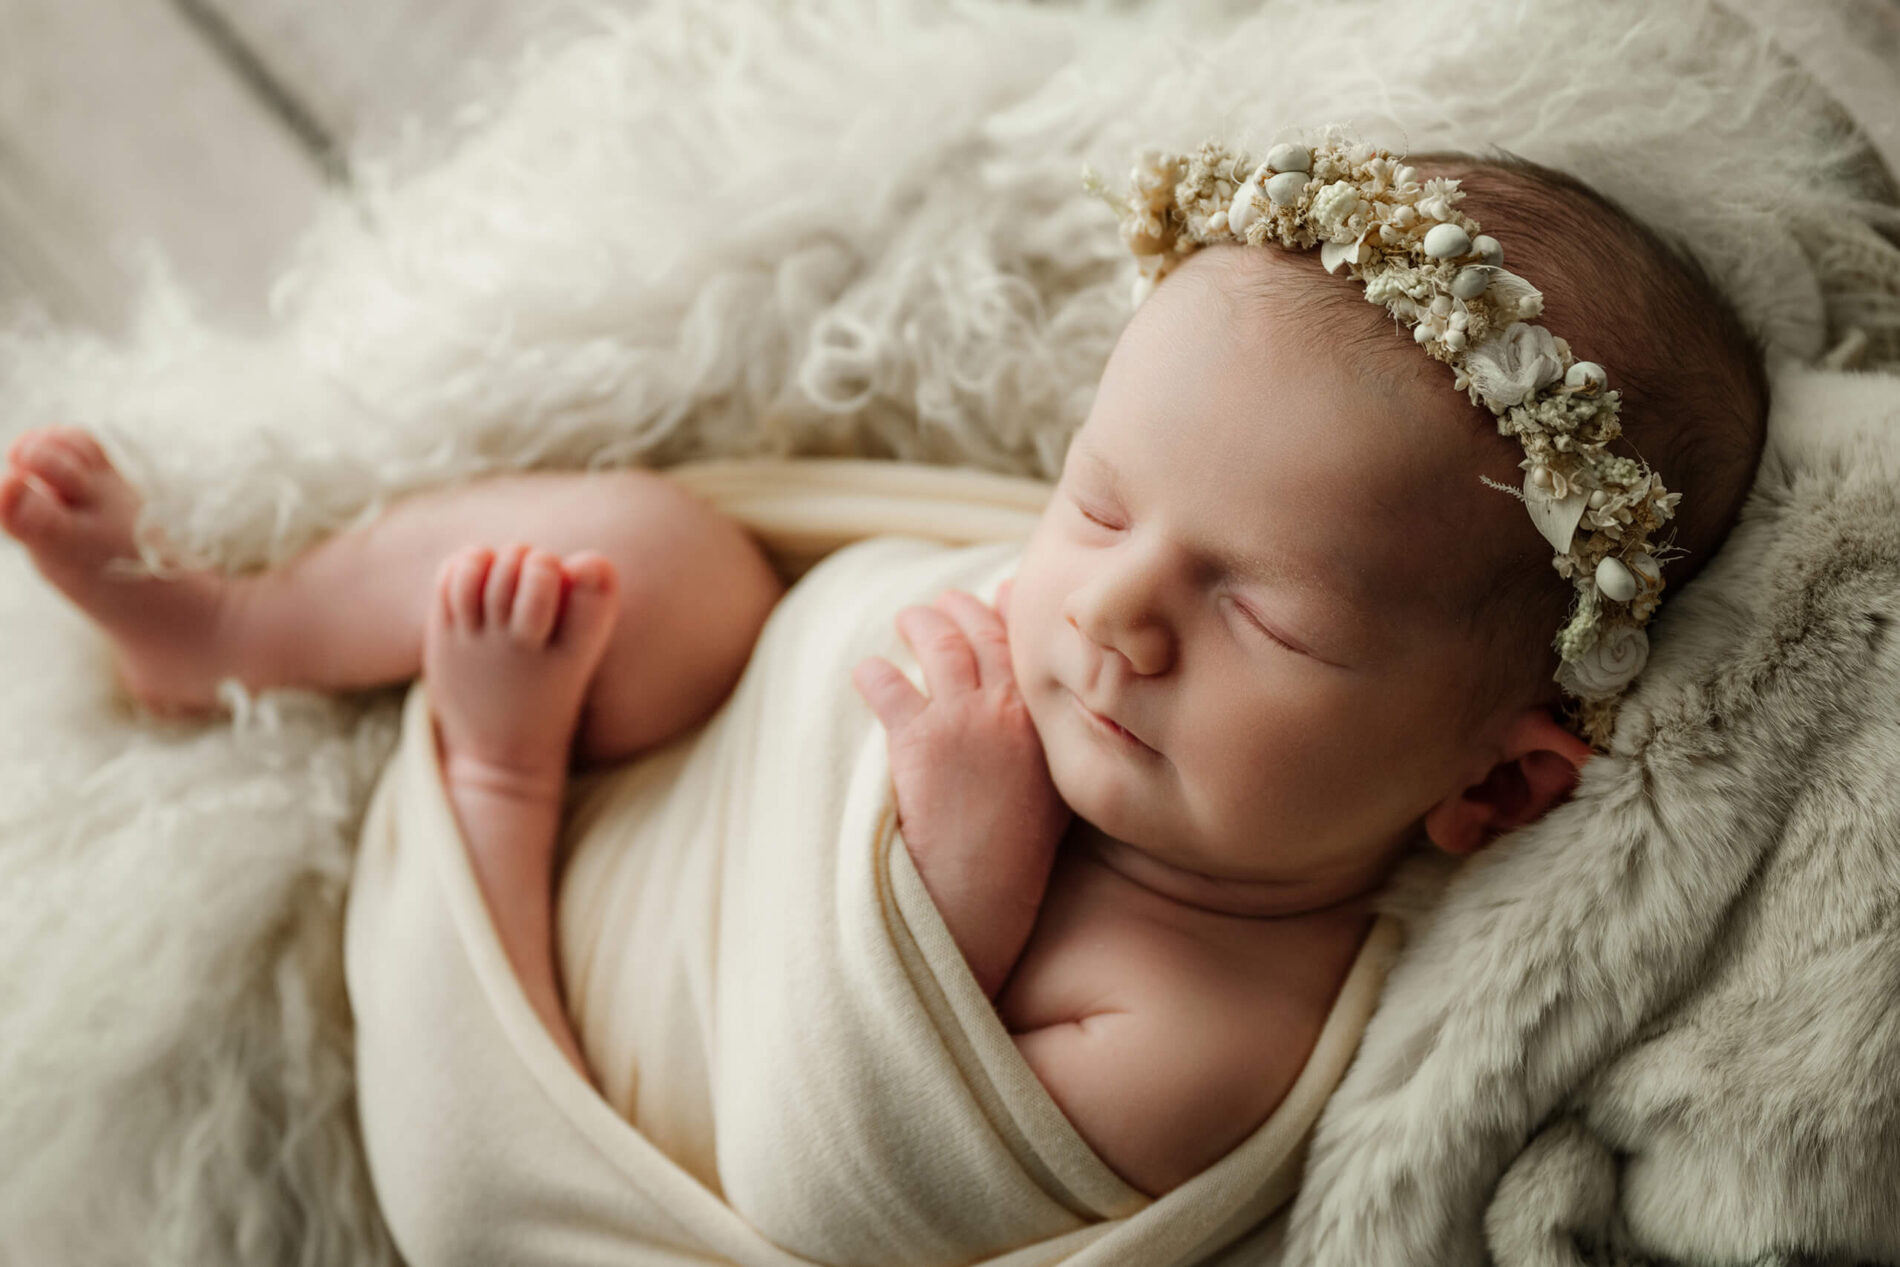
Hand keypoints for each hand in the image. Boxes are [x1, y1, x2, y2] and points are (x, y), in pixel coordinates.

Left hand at [852, 581, 1071, 993]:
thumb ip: (1052, 746)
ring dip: (922, 623)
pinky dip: (876, 672)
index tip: (1000, 595)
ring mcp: (961, 721)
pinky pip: (889, 685)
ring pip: (938, 646)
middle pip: (982, 635)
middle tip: (945, 603)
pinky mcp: (916, 740)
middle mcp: (1006, 711)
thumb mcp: (1054, 795)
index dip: (1010, 614)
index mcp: (1043, 724)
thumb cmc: (1017, 856)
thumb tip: (1046, 712)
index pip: (1027, 647)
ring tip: (908, 618)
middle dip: (962, 610)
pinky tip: (868, 671)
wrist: (982, 895)